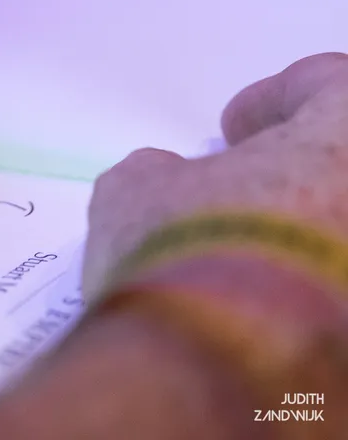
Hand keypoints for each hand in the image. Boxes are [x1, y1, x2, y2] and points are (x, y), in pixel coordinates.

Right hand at [82, 52, 347, 298]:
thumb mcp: (136, 192)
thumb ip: (160, 172)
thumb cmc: (186, 254)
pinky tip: (263, 317)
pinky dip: (314, 296)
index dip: (277, 98)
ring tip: (248, 263)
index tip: (238, 126)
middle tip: (249, 191)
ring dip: (310, 235)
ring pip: (343, 236)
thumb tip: (166, 180)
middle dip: (303, 175)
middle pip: (345, 169)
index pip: (332, 85)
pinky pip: (336, 296)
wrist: (218, 377)